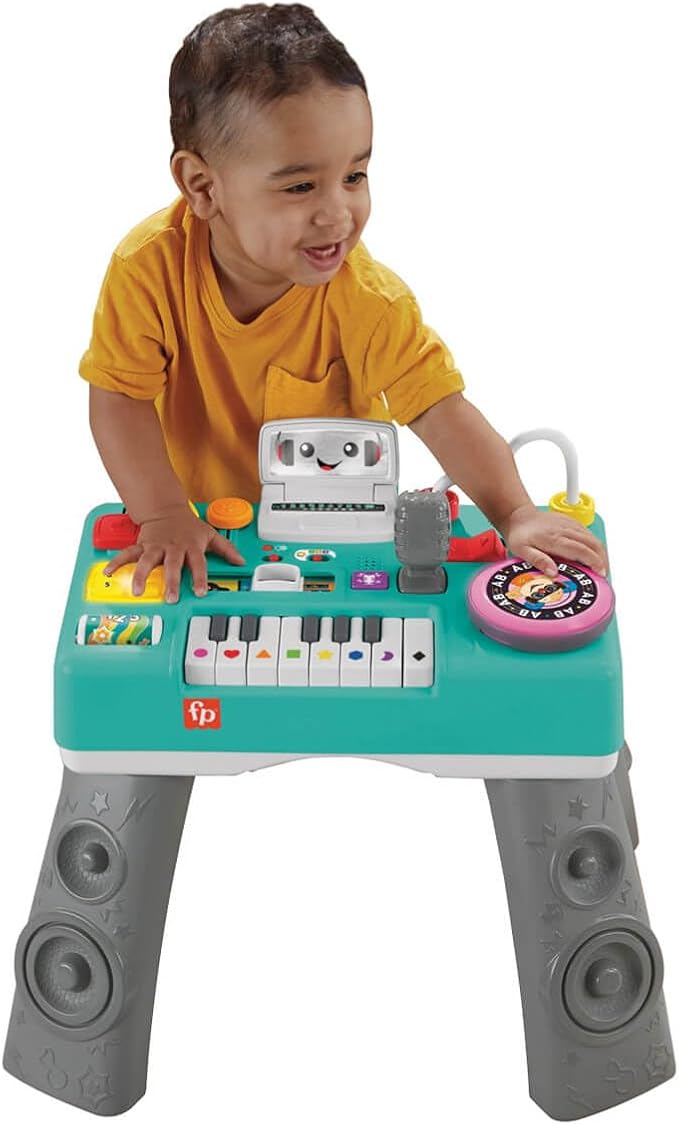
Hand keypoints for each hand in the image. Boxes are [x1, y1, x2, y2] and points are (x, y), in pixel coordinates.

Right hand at [103, 505, 244, 602]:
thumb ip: (226, 550)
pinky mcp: (142, 545)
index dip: (199, 578)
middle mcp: (173, 547)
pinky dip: (117, 562)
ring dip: (142, 576)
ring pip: (147, 561)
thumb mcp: (210, 535)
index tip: (200, 592)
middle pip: (172, 565)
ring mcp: (156, 546)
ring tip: (137, 591)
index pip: (198, 564)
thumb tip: (241, 562)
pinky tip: (108, 572)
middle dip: (170, 581)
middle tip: (170, 598)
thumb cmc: (189, 526)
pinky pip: (128, 554)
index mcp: (191, 546)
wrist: (166, 509)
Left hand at [503, 504, 608, 577]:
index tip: (600, 573)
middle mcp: (565, 530)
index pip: (581, 550)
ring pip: (592, 538)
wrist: (519, 517)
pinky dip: (594, 544)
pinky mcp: (571, 522)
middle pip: (592, 544)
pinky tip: (594, 554)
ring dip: (600, 552)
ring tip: (601, 567)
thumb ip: (538, 560)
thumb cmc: (520, 535)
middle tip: (604, 574)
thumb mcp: (521, 551)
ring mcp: (569, 524)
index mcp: (554, 539)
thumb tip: (553, 572)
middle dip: (602, 559)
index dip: (594, 562)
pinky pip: (588, 533)